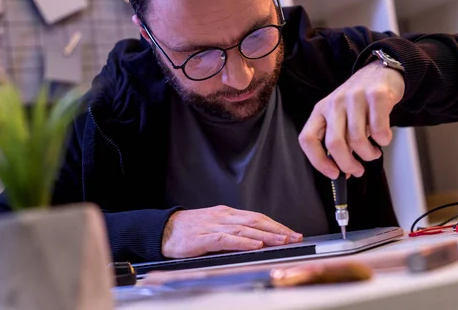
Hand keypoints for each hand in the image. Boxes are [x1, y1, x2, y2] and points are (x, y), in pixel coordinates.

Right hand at [161, 205, 302, 257]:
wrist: (163, 230)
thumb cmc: (189, 230)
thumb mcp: (214, 226)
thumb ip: (233, 231)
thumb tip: (256, 239)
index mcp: (227, 213)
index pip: (257, 217)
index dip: (276, 225)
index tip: (291, 232)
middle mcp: (224, 216)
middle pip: (256, 221)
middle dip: (277, 229)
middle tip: (294, 236)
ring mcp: (214, 226)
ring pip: (246, 229)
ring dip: (266, 236)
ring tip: (282, 241)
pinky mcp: (204, 238)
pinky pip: (227, 239)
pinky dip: (243, 242)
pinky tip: (255, 245)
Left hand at [299, 61, 404, 178]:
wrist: (381, 72)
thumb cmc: (359, 101)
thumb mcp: (341, 116)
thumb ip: (339, 141)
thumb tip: (341, 172)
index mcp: (321, 110)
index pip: (308, 139)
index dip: (318, 161)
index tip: (334, 174)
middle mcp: (335, 102)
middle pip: (334, 143)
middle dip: (347, 164)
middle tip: (357, 170)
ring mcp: (355, 97)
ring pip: (357, 139)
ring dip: (368, 154)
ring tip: (373, 153)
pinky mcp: (376, 96)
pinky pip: (378, 129)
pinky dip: (383, 140)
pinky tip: (384, 139)